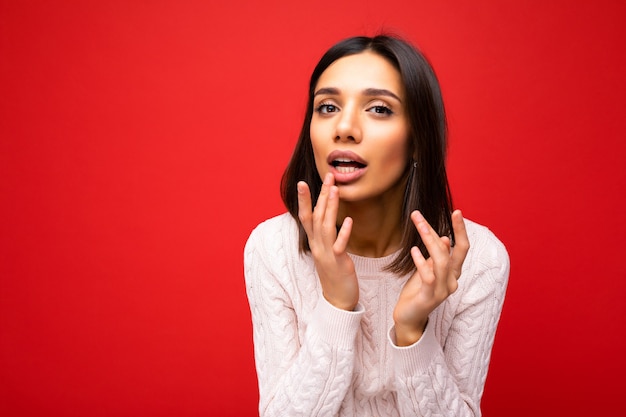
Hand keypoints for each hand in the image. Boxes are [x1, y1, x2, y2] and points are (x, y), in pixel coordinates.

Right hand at [297, 173, 358, 310]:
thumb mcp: (327, 252)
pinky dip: (343, 232)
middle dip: (321, 195)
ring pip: (326, 227)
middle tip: (328, 177)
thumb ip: (326, 236)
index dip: (304, 200)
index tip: (302, 183)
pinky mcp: (338, 263)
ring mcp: (327, 254)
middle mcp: (317, 247)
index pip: (306, 217)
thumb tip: (329, 219)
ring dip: (330, 208)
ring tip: (334, 190)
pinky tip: (349, 220)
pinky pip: (340, 246)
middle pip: (316, 217)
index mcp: (314, 243)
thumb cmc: (335, 274)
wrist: (338, 300)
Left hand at [393, 209, 469, 345]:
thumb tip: (444, 238)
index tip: (457, 211)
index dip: (461, 230)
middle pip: (450, 251)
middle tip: (418, 215)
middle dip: (434, 231)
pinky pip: (428, 277)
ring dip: (428, 241)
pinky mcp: (429, 297)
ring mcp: (442, 290)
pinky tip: (413, 250)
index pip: (462, 248)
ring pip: (440, 261)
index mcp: (453, 273)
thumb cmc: (417, 291)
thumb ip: (436, 256)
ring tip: (417, 225)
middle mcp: (452, 281)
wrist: (409, 317)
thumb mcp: (427, 269)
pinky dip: (421, 262)